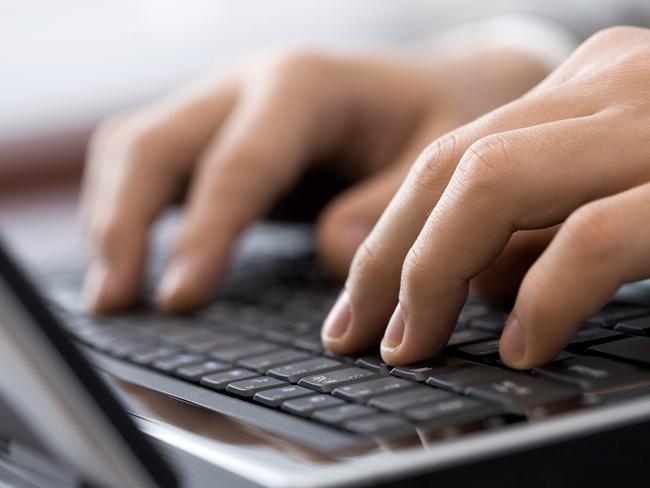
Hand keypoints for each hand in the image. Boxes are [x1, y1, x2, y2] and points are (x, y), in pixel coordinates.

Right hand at [81, 47, 545, 312]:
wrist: (423, 89)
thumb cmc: (432, 122)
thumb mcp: (437, 159)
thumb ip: (388, 206)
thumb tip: (330, 255)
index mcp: (304, 86)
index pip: (238, 163)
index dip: (204, 233)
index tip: (179, 300)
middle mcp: (247, 85)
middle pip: (154, 145)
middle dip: (125, 225)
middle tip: (115, 304)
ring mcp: (221, 103)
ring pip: (132, 148)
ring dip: (110, 218)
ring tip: (109, 296)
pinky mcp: (212, 131)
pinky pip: (144, 160)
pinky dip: (123, 208)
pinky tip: (126, 259)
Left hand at [323, 26, 649, 368]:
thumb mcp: (619, 186)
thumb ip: (545, 219)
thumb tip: (480, 283)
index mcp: (585, 85)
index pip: (452, 156)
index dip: (388, 238)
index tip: (358, 308)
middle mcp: (609, 83)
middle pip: (450, 166)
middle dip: (385, 261)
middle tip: (355, 335)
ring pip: (492, 184)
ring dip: (432, 277)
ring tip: (411, 346)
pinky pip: (590, 236)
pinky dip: (543, 299)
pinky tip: (521, 348)